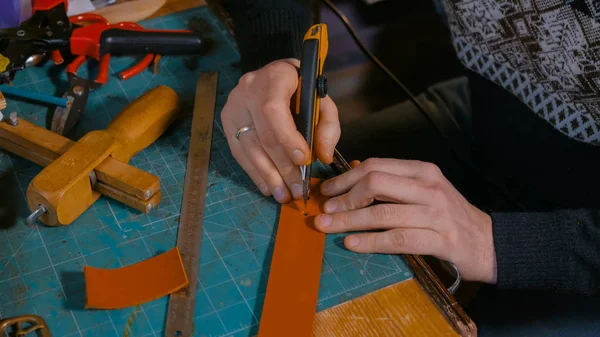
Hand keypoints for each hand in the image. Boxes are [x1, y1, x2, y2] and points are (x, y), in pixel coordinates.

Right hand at [221, 58, 339, 202]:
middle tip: (297, 190)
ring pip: (248, 148)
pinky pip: (239, 152)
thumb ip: (327, 127)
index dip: (287, 139)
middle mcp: (247, 90)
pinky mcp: (227, 122)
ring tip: (283, 195)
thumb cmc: (301, 89)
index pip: (273, 112)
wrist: (273, 75)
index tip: (303, 160)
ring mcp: (233, 107)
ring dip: (267, 176)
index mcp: (274, 78)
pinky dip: (254, 172)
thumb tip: (322, 157)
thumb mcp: (322, 101)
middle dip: (281, 167)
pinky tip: (267, 187)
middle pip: (262, 136)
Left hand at [314, 158, 496, 283]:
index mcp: (423, 171)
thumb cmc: (450, 217)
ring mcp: (436, 213)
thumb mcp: (424, 191)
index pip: (376, 166)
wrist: (489, 243)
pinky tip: (352, 244)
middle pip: (376, 184)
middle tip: (325, 210)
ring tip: (328, 227)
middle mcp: (429, 187)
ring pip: (382, 213)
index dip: (346, 178)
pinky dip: (370, 242)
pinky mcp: (440, 240)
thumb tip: (354, 172)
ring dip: (350, 221)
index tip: (327, 190)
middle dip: (344, 197)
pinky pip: (397, 239)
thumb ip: (393, 182)